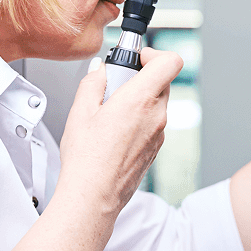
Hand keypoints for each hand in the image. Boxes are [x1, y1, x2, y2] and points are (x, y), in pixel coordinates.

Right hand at [56, 47, 182, 214]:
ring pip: (158, 103)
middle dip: (141, 76)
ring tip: (111, 111)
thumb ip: (93, 83)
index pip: (170, 62)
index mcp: (140, 100)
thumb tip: (100, 70)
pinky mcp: (156, 148)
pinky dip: (139, 118)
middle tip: (116, 85)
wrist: (94, 197)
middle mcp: (156, 116)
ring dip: (139, 99)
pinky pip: (153, 122)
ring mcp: (159, 133)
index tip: (137, 58)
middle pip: (163, 81)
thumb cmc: (87, 160)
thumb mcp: (80, 111)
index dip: (154, 53)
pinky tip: (115, 131)